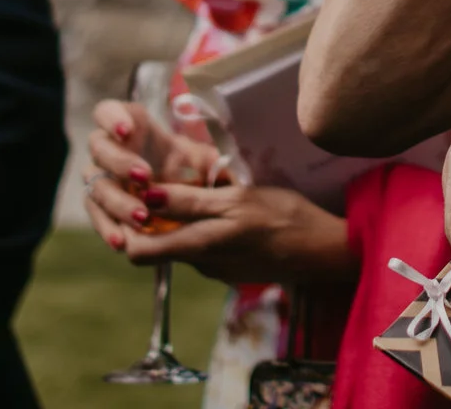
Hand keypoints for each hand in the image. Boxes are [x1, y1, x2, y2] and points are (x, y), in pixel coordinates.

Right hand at [82, 97, 227, 243]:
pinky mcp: (102, 208)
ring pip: (96, 185)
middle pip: (99, 147)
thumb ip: (204, 160)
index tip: (127, 132)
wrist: (191, 205)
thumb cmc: (193, 171)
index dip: (112, 118)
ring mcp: (104, 179)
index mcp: (133, 128)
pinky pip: (97, 216)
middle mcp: (112, 151)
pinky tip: (122, 242)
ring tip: (141, 218)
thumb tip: (214, 164)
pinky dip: (108, 229)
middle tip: (144, 177)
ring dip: (116, 201)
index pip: (108, 112)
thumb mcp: (203, 162)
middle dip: (119, 162)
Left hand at [109, 179, 357, 286]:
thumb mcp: (237, 200)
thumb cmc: (284, 218)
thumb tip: (146, 197)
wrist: (324, 250)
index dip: (126, 225)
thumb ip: (191, 202)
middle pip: (158, 245)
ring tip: (199, 186)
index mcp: (199, 247)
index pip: (136, 252)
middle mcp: (201, 265)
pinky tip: (224, 207)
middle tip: (166, 180)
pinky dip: (205, 227)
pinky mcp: (232, 268)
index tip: (132, 193)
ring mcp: (217, 270)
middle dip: (156, 215)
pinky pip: (205, 246)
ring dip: (184, 218)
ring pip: (183, 242)